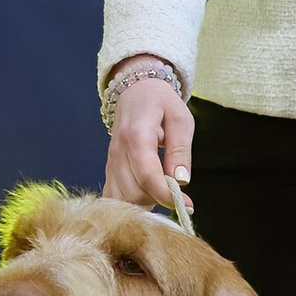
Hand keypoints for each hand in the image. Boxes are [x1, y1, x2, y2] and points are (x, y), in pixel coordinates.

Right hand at [102, 70, 192, 211]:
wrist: (135, 91)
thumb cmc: (161, 102)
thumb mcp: (180, 118)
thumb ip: (180, 150)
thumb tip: (181, 181)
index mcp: (136, 136)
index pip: (148, 176)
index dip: (166, 195)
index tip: (187, 204)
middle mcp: (118, 152)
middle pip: (133, 193)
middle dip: (157, 200)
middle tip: (175, 193)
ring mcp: (110, 162)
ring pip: (122, 199)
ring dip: (144, 204)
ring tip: (161, 192)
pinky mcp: (109, 169)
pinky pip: (113, 196)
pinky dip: (129, 204)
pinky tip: (145, 198)